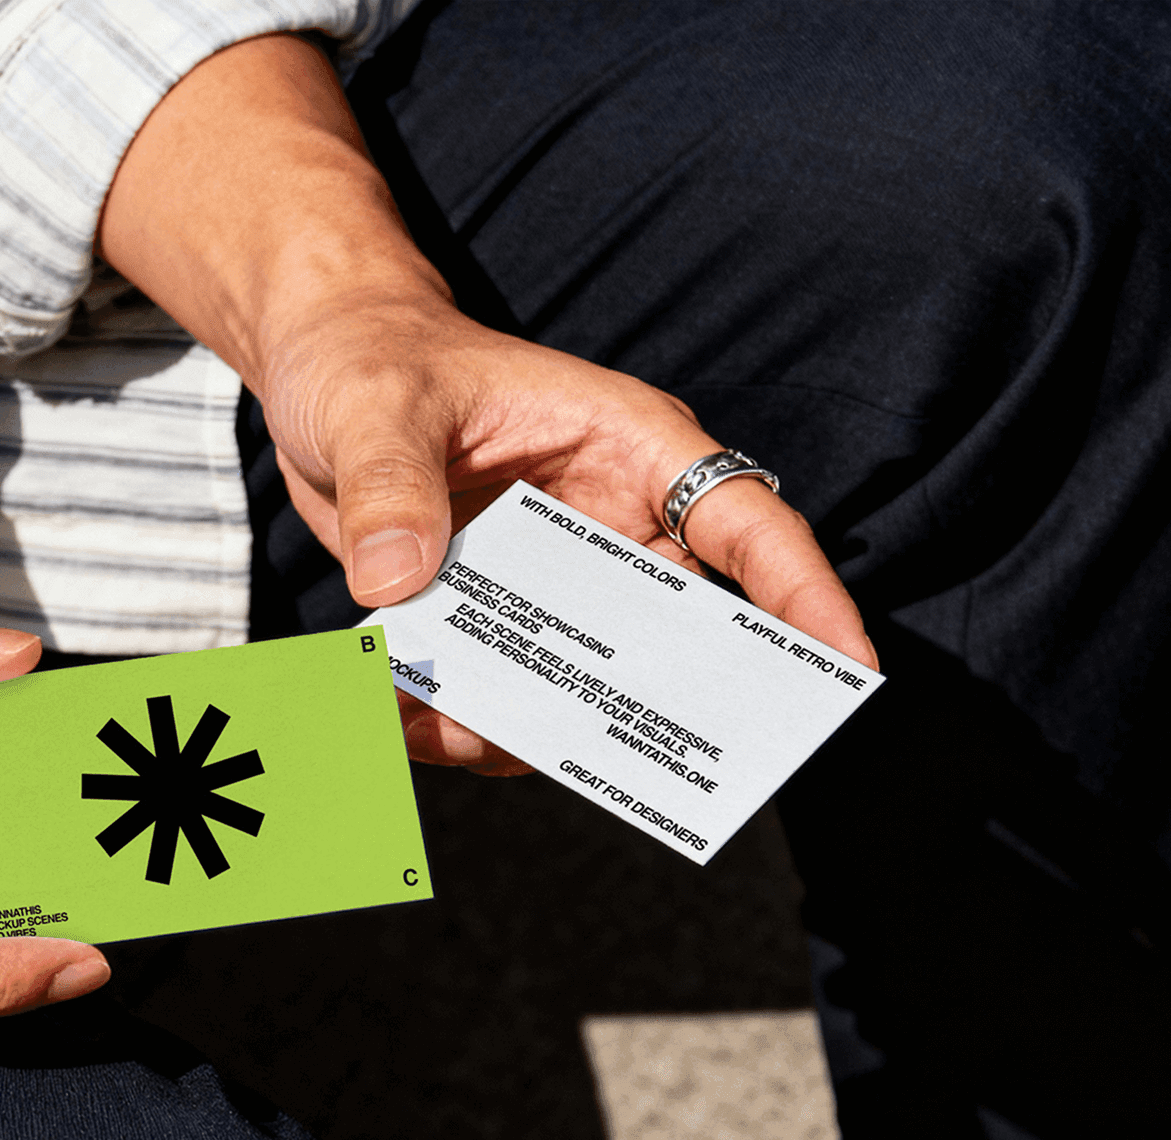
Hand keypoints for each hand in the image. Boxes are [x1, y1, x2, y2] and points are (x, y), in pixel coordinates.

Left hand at [257, 297, 876, 772]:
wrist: (321, 369)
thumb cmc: (372, 359)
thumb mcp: (379, 408)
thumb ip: (391, 490)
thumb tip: (399, 584)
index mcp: (624, 448)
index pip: (743, 522)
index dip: (804, 595)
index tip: (848, 667)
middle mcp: (606, 523)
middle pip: (673, 634)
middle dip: (644, 704)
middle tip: (597, 748)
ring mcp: (553, 582)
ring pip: (580, 688)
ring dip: (515, 725)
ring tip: (428, 721)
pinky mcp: (497, 620)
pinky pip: (504, 697)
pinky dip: (455, 721)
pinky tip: (396, 713)